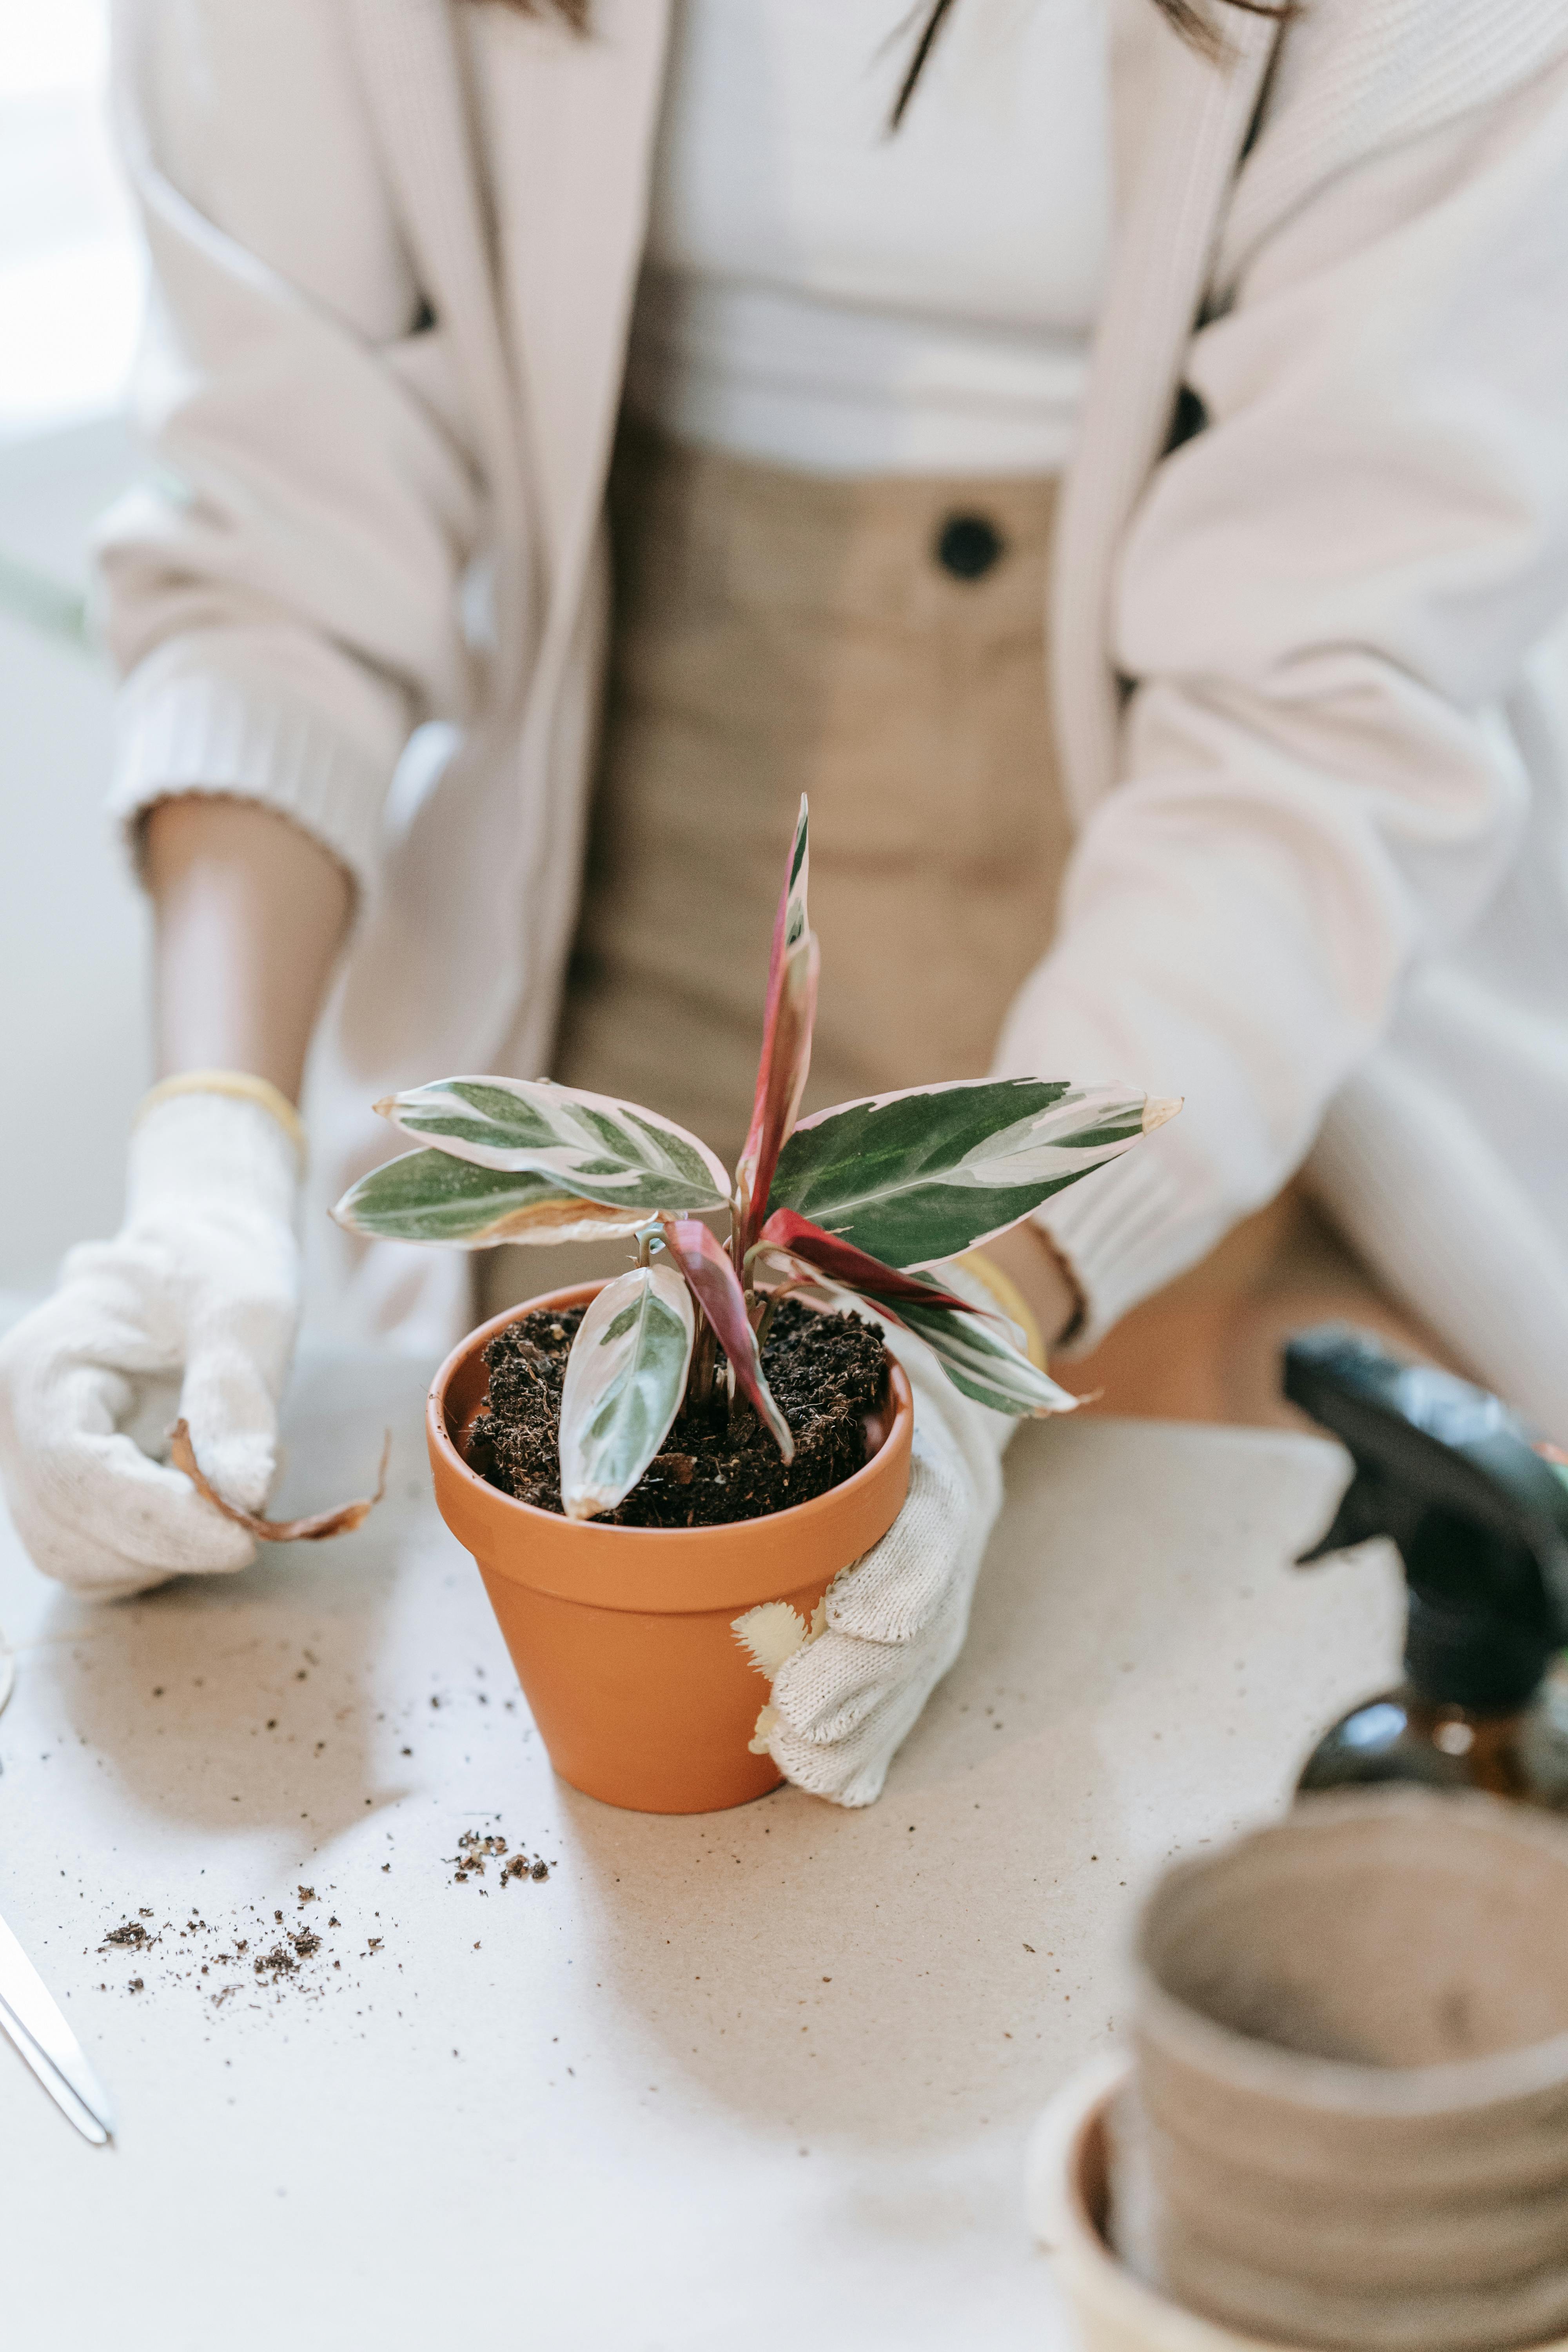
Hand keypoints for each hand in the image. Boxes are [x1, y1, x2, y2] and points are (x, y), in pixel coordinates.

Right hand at [0, 1090, 300, 1597]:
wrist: (191, 1264)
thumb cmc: (214, 1272)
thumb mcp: (244, 1310)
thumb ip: (237, 1397)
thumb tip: (247, 1496)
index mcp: (40, 1367)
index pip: (79, 1475)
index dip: (160, 1520)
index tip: (244, 1540)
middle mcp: (13, 1424)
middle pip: (72, 1533)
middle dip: (172, 1540)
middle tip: (257, 1499)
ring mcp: (29, 1464)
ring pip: (84, 1561)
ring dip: (171, 1551)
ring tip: (235, 1480)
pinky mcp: (63, 1494)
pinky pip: (101, 1559)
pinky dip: (162, 1551)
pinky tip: (208, 1500)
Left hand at [753, 1267, 1018, 1807]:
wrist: (969, 1361)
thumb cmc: (890, 1329)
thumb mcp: (866, 1300)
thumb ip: (817, 1294)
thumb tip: (746, 1260)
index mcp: (945, 1453)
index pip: (934, 1527)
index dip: (897, 1580)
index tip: (851, 1626)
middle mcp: (954, 1525)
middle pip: (924, 1617)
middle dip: (864, 1682)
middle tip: (798, 1727)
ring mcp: (943, 1578)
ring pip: (916, 1668)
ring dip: (864, 1725)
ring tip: (806, 1771)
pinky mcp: (922, 1617)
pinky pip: (904, 1689)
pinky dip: (872, 1741)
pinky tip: (832, 1783)